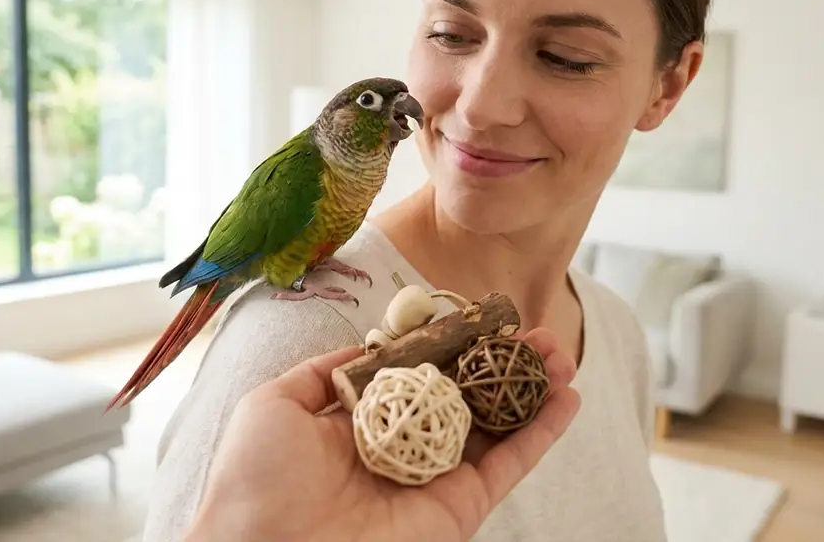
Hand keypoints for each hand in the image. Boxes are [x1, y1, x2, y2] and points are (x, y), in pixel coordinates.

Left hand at [184, 327, 581, 541]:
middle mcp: (405, 447)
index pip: (422, 374)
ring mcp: (436, 478)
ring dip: (532, 388)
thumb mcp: (276, 404)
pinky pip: (509, 466)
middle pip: (469, 396)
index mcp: (363, 423)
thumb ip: (326, 372)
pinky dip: (542, 433)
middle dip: (504, 362)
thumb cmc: (255, 480)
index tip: (486, 316)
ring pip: (497, 426)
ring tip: (564, 354)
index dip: (457, 344)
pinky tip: (568, 397)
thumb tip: (368, 344)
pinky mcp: (459, 508)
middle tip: (538, 330)